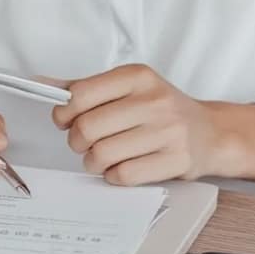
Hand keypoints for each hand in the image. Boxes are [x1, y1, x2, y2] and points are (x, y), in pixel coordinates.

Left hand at [51, 64, 239, 185]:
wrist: (211, 133)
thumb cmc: (163, 110)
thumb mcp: (129, 88)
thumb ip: (87, 88)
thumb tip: (42, 84)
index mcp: (138, 77)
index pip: (80, 95)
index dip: (64, 113)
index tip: (66, 120)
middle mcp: (154, 101)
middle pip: (87, 128)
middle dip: (77, 141)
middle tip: (84, 142)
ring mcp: (167, 132)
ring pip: (102, 155)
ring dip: (94, 161)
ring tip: (103, 156)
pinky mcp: (175, 160)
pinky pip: (123, 175)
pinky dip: (114, 176)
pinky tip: (122, 166)